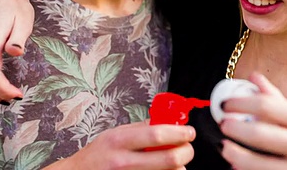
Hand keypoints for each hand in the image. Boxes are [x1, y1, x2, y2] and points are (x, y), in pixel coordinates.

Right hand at [45, 122, 195, 169]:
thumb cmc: (97, 155)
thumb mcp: (114, 135)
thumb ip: (140, 129)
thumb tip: (169, 122)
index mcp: (119, 140)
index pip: (157, 134)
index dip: (179, 133)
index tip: (189, 132)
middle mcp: (123, 161)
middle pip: (169, 159)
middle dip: (186, 153)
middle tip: (188, 149)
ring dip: (179, 169)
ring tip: (174, 163)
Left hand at [219, 73, 286, 169]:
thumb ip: (283, 104)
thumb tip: (254, 78)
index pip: (269, 106)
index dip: (241, 103)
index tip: (226, 104)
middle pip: (261, 135)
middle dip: (234, 129)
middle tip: (223, 125)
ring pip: (260, 165)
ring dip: (237, 156)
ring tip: (226, 149)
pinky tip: (240, 169)